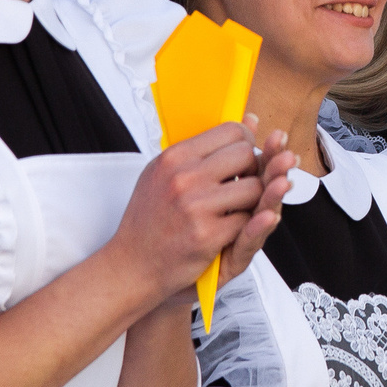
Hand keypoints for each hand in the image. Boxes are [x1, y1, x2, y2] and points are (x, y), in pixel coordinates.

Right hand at [113, 118, 294, 312]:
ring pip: (255, 188)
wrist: (132, 265)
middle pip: (247, 155)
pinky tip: (227, 229)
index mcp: (174, 157)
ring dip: (252, 200)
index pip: (230, 131)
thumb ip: (207, 149)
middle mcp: (183, 177)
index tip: (243, 158)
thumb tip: (252, 120)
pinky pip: (248, 220)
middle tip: (241, 184)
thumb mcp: (166, 174)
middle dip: (253, 170)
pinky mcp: (207, 235)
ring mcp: (196, 206)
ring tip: (233, 209)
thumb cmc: (151, 220)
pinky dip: (244, 227)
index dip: (245, 143)